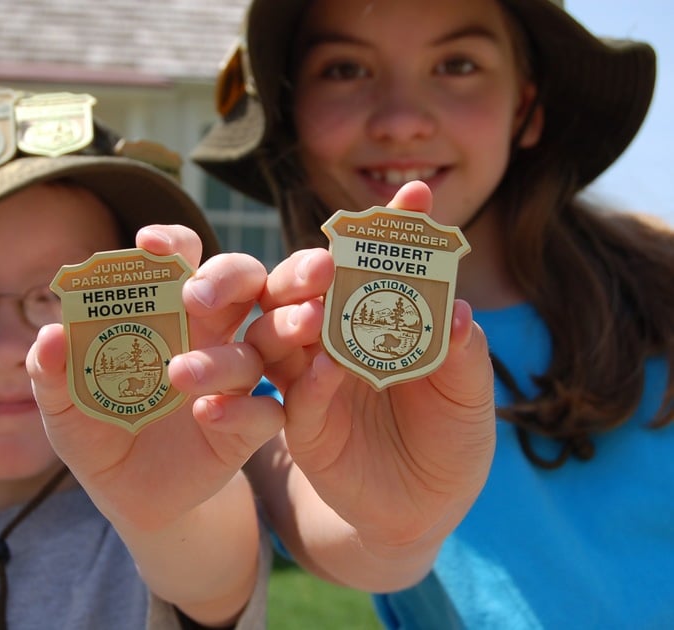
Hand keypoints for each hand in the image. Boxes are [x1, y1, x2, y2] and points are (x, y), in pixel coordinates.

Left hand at [27, 224, 283, 530]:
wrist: (123, 494)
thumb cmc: (95, 432)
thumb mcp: (62, 405)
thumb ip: (50, 370)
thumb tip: (52, 334)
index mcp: (166, 312)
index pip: (182, 259)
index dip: (173, 243)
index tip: (149, 244)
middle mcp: (208, 334)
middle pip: (243, 282)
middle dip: (227, 277)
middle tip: (195, 296)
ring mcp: (233, 379)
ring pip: (253, 349)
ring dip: (221, 358)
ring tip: (178, 375)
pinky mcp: (247, 426)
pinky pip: (264, 410)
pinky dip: (241, 411)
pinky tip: (205, 416)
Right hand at [243, 182, 495, 584]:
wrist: (424, 507)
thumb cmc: (451, 439)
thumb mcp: (470, 395)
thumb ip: (463, 354)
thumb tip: (459, 308)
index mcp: (374, 317)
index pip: (379, 263)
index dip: (398, 228)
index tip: (420, 193)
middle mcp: (333, 337)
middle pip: (304, 289)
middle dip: (312, 266)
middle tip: (333, 256)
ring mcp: (311, 379)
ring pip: (281, 335)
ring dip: (293, 317)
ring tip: (317, 304)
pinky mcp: (302, 426)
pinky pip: (298, 398)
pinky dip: (313, 383)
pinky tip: (330, 368)